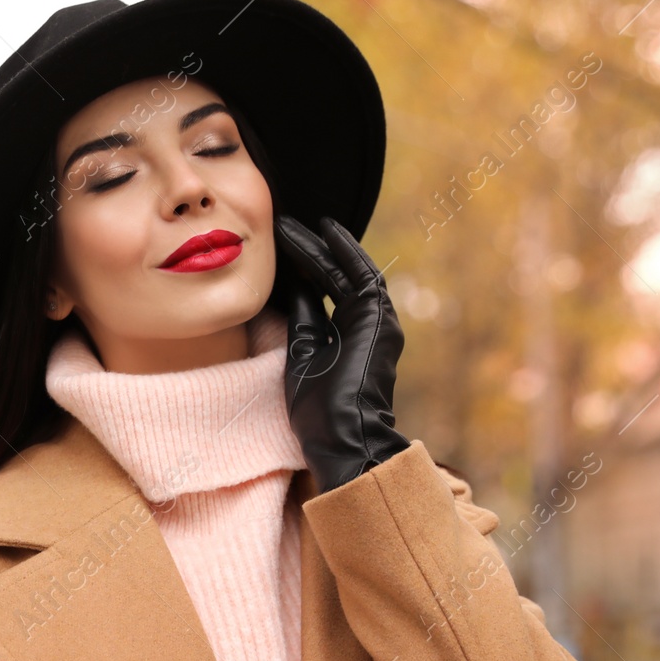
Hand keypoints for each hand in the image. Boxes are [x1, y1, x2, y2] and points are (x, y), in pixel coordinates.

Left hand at [274, 214, 410, 492]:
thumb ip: (303, 318)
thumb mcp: (302, 353)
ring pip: (347, 271)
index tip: (280, 245)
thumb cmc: (318, 410)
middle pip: (334, 277)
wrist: (340, 435)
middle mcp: (365, 323)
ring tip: (294, 225)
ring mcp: (376, 320)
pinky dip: (345, 251)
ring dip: (322, 246)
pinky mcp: (379, 317)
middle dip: (309, 250)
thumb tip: (293, 285)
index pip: (323, 291)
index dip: (303, 267)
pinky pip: (363, 274)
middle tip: (282, 226)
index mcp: (346, 335)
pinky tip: (326, 231)